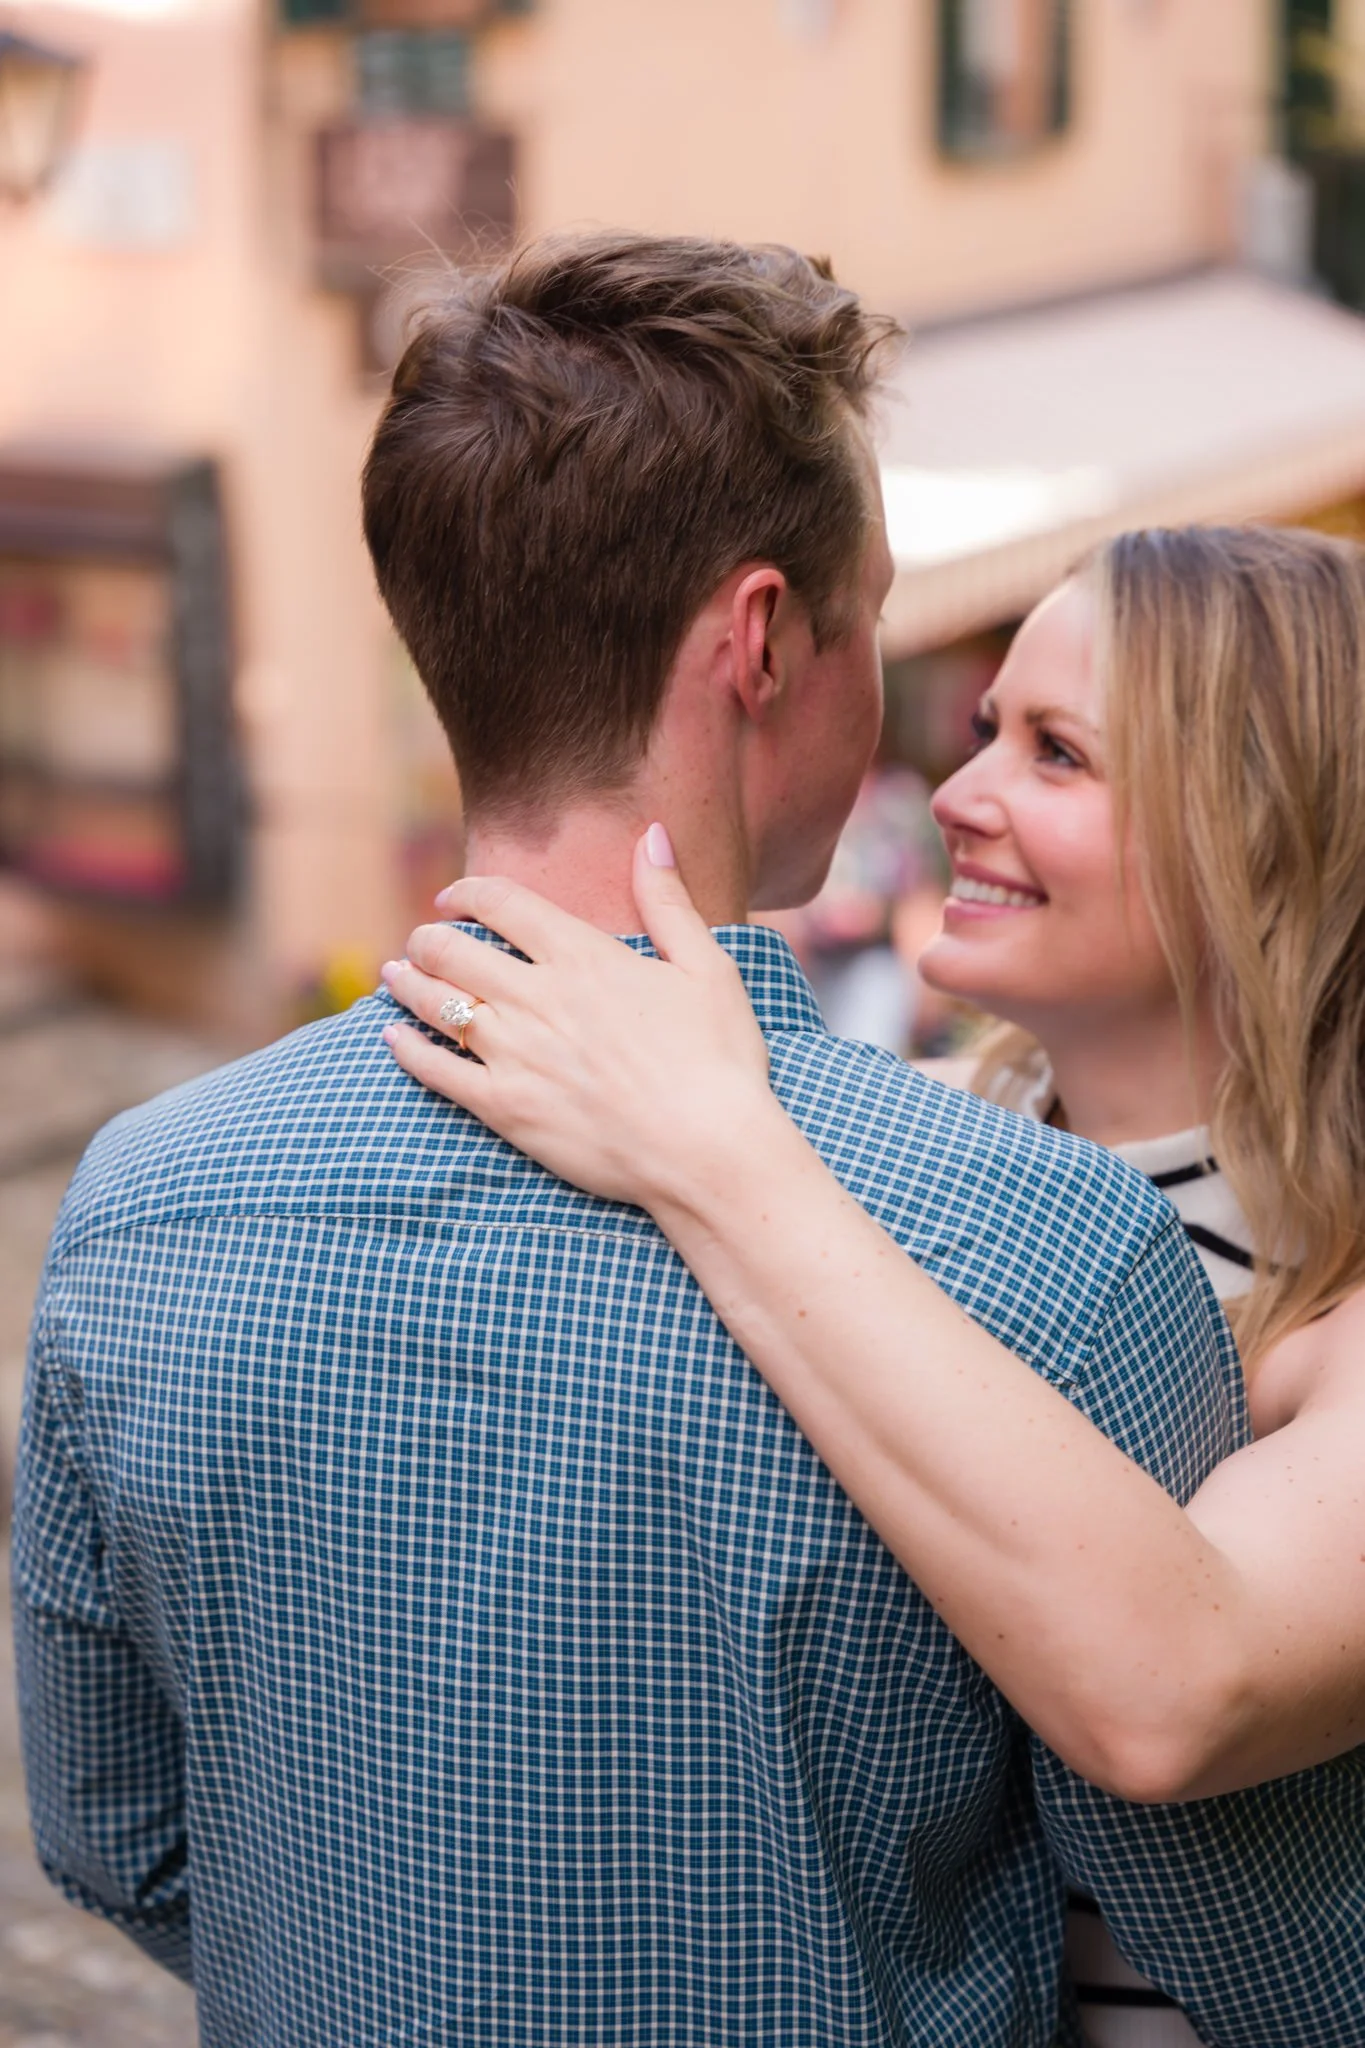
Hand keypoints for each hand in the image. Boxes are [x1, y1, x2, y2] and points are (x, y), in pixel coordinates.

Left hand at [380, 827, 775, 1209]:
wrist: (708, 1151)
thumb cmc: (721, 1060)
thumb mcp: (708, 967)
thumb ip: (669, 900)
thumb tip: (654, 834)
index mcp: (584, 956)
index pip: (502, 904)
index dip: (468, 893)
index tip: (453, 898)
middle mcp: (538, 997)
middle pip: (453, 950)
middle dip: (427, 938)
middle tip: (420, 941)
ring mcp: (515, 1054)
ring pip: (435, 1004)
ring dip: (407, 983)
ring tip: (394, 974)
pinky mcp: (505, 1108)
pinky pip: (436, 1071)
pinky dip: (407, 1050)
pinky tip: (392, 1039)